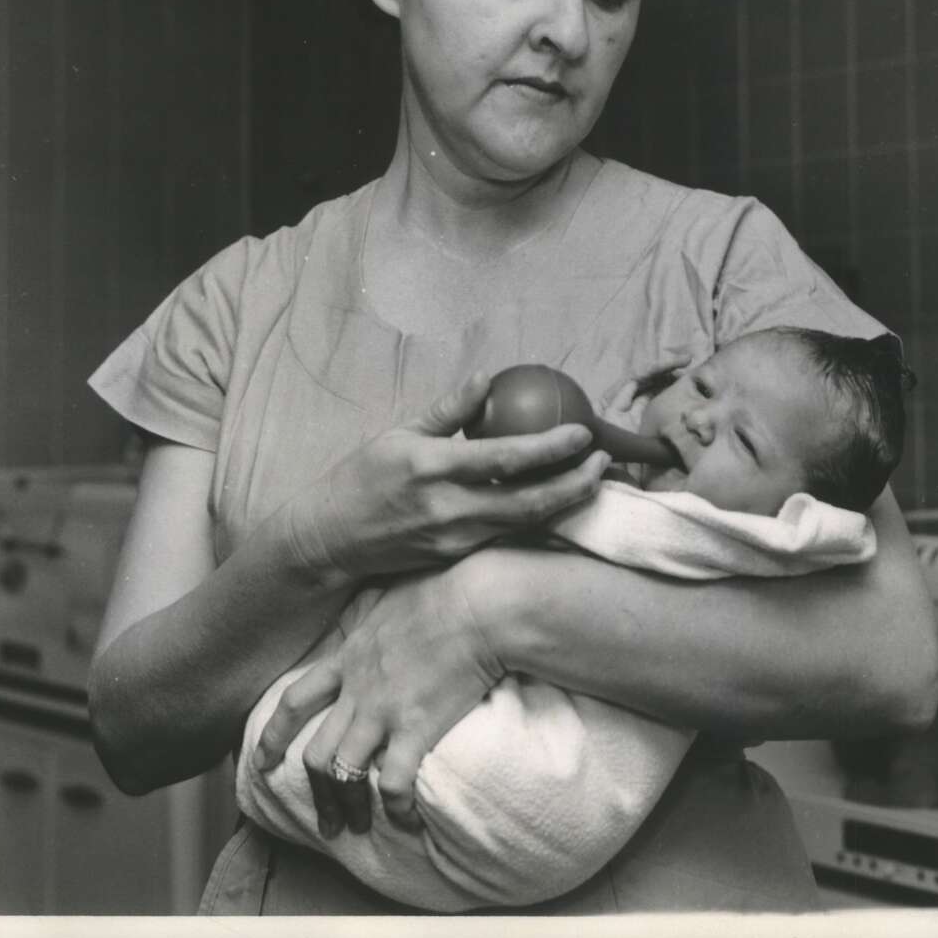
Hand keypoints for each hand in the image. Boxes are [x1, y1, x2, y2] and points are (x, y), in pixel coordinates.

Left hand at [253, 560, 502, 836]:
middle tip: (324, 821)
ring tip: (358, 828)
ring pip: (344, 774)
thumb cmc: (443, 589)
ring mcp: (383, 711)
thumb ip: (372, 611)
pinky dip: (396, 809)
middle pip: (315, 752)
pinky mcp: (416, 728)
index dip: (274, 735)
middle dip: (316, 793)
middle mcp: (358, 689)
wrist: (477, 604)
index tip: (261, 761)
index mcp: (350, 656)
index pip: (296, 700)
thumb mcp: (390, 593)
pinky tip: (407, 820)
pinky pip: (392, 783)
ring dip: (348, 808)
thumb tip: (371, 611)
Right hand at [286, 371, 608, 581]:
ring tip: (594, 475)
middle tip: (605, 460)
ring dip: (565, 500)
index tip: (582, 432)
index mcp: (433, 468)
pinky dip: (538, 515)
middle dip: (576, 483)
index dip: (551, 448)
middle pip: (529, 503)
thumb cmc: (364, 477)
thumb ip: (447, 411)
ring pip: (525, 523)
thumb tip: (486, 379)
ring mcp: (456, 539)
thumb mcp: (400, 434)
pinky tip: (558, 496)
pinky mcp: (457, 557)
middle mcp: (449, 508)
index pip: (506, 459)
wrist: (332, 539)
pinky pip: (507, 534)